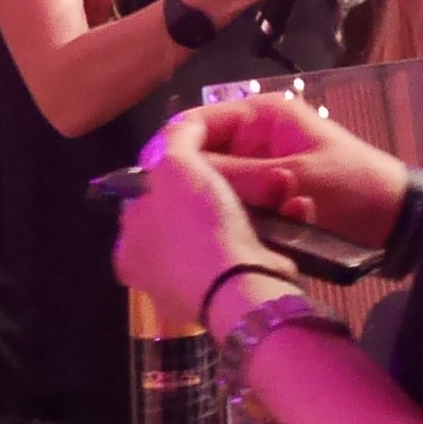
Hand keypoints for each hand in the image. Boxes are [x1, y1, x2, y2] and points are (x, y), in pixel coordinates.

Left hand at [113, 121, 281, 322]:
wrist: (240, 286)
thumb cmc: (196, 224)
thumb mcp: (175, 164)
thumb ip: (174, 140)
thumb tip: (181, 126)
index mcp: (128, 248)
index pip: (148, 199)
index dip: (177, 171)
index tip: (208, 153)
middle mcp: (156, 274)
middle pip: (192, 214)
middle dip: (228, 187)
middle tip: (251, 168)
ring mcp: (198, 289)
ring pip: (230, 231)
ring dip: (260, 205)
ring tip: (280, 182)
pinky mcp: (238, 297)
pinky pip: (257, 250)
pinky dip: (277, 229)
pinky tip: (293, 209)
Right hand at [165, 88, 412, 245]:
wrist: (396, 223)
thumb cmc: (350, 190)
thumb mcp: (290, 179)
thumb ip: (232, 174)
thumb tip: (172, 173)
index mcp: (260, 115)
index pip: (196, 122)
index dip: (172, 152)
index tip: (155, 190)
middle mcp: (254, 135)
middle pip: (204, 158)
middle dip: (205, 187)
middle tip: (204, 217)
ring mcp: (260, 166)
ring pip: (219, 187)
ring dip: (227, 208)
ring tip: (240, 227)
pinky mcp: (268, 196)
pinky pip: (239, 205)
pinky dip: (244, 219)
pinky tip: (253, 236)